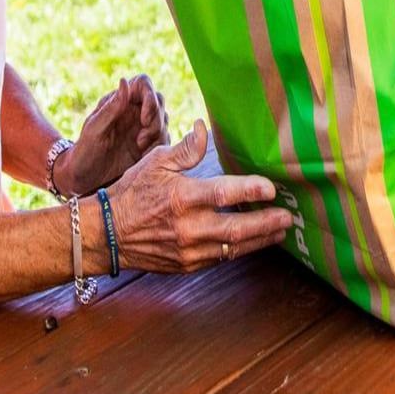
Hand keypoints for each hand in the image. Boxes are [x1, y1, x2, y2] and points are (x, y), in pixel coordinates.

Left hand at [59, 75, 168, 194]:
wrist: (84, 181)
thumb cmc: (84, 152)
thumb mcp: (94, 130)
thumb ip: (112, 107)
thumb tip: (125, 80)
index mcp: (119, 102)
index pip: (143, 83)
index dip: (149, 96)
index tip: (144, 119)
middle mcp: (133, 111)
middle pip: (158, 101)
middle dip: (155, 120)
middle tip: (140, 141)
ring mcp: (142, 128)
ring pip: (164, 121)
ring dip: (157, 135)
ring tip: (138, 149)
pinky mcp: (148, 146)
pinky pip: (164, 140)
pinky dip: (159, 148)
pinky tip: (143, 157)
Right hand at [106, 120, 292, 272]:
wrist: (107, 232)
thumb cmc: (132, 192)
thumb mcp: (155, 162)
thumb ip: (185, 149)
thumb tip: (204, 128)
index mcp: (182, 197)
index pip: (224, 194)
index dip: (251, 189)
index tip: (272, 188)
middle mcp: (188, 227)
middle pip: (237, 228)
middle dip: (266, 223)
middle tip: (288, 217)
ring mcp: (189, 250)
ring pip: (233, 248)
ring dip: (260, 240)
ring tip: (279, 231)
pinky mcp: (187, 265)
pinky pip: (220, 259)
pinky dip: (239, 249)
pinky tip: (253, 241)